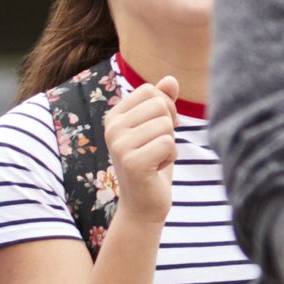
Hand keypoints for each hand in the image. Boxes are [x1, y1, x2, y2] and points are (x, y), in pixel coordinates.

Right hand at [99, 76, 178, 222]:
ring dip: (170, 144)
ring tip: (156, 158)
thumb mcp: (157, 128)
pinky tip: (157, 169)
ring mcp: (119, 145)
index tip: (159, 130)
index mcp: (114, 116)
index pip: (151, 91)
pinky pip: (168, 143)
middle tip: (158, 147)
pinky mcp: (132, 162)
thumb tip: (172, 79)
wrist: (143, 204)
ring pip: (166, 125)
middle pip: (160, 105)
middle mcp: (111, 128)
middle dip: (169, 126)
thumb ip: (163, 102)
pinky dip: (170, 157)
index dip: (166, 108)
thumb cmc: (153, 163)